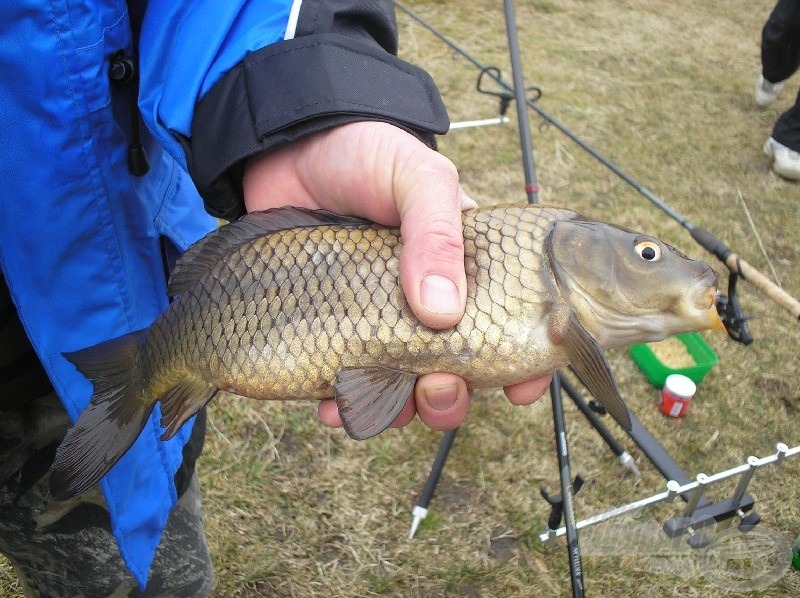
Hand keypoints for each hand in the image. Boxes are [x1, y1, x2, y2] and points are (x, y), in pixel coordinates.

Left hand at [243, 122, 550, 431]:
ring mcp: (378, 320)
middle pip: (455, 372)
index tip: (519, 388)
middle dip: (451, 397)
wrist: (290, 150)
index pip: (509, 324)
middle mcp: (428, 303)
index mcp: (466, 269)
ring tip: (380, 405)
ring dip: (400, 410)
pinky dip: (344, 405)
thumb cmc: (366, 154)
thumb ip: (436, 233)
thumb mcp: (417, 178)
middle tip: (438, 389)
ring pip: (402, 388)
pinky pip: (345, 384)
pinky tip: (332, 405)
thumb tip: (443, 311)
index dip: (522, 362)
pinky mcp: (332, 329)